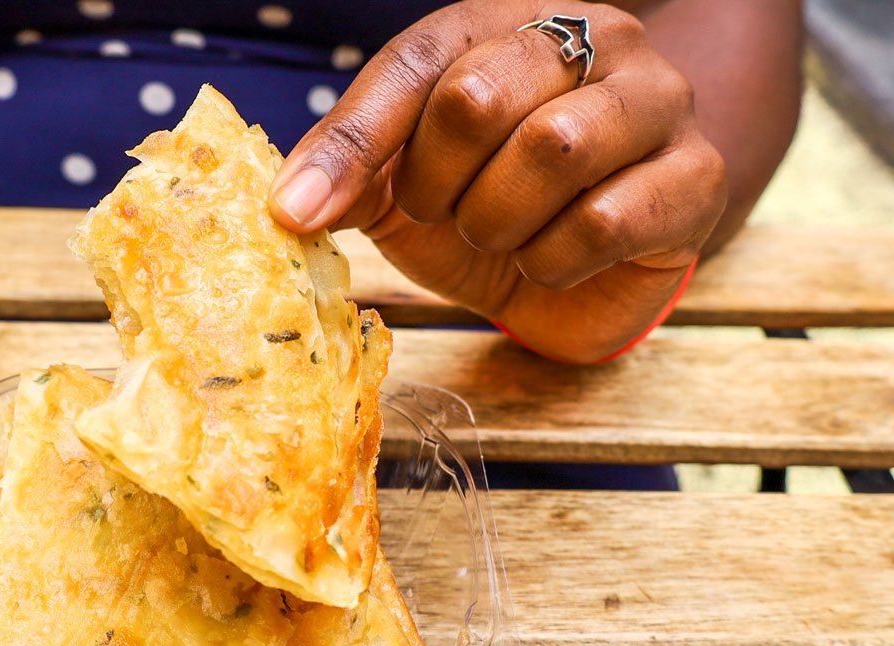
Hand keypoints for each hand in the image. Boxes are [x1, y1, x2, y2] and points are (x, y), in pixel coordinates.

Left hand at [270, 1, 726, 361]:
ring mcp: (657, 102)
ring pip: (553, 149)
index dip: (353, 141)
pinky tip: (554, 260)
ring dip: (498, 221)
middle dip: (438, 184)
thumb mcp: (405, 186)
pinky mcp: (696, 178)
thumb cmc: (487, 210)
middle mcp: (591, 42)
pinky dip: (554, 259)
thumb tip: (289, 203)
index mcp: (508, 27)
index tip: (296, 212)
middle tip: (445, 215)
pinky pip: (606, 219)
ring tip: (500, 236)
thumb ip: (353, 173)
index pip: (418, 59)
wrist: (576, 277)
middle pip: (479, 94)